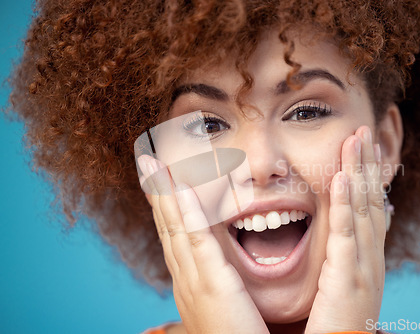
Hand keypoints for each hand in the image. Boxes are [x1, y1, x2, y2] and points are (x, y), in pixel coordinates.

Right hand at [138, 155, 268, 333]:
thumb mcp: (223, 304)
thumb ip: (218, 280)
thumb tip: (215, 267)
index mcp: (190, 281)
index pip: (174, 234)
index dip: (165, 204)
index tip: (160, 178)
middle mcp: (185, 278)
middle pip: (167, 226)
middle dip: (156, 192)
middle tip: (147, 160)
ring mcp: (194, 281)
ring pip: (174, 228)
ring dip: (163, 193)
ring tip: (153, 162)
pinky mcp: (213, 286)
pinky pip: (197, 242)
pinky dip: (185, 214)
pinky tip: (179, 188)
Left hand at [305, 126, 384, 333]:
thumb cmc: (335, 324)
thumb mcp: (343, 283)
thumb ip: (345, 254)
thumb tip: (348, 230)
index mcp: (366, 258)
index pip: (369, 207)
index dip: (368, 176)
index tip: (363, 147)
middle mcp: (370, 258)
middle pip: (369, 201)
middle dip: (366, 164)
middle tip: (363, 130)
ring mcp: (362, 267)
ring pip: (361, 209)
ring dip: (358, 172)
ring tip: (356, 138)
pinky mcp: (347, 278)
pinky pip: (346, 234)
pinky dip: (345, 204)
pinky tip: (343, 178)